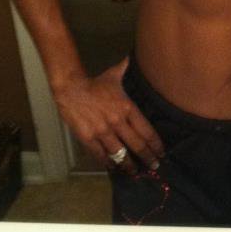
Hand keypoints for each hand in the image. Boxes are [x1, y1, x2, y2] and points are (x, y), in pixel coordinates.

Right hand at [52, 57, 164, 173]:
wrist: (70, 88)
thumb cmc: (94, 83)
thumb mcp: (114, 75)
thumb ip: (126, 70)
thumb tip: (132, 59)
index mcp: (127, 108)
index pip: (147, 131)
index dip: (155, 145)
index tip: (161, 153)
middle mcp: (118, 122)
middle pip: (137, 145)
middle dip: (147, 158)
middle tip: (153, 165)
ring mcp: (103, 131)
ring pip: (120, 153)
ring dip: (128, 165)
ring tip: (134, 172)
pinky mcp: (88, 137)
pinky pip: (101, 154)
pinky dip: (108, 162)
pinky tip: (112, 167)